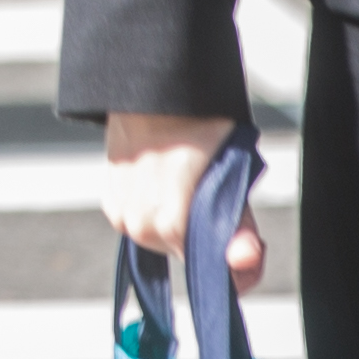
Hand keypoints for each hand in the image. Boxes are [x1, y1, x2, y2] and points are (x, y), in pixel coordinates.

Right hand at [100, 113, 255, 286]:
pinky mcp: (110, 202)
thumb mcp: (231, 176)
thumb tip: (243, 263)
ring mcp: (119, 215)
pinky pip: (140, 221)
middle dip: (204, 234)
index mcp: (170, 225)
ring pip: (161, 237)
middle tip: (217, 196)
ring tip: (189, 184)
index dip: (235, 257)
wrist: (151, 90)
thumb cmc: (199, 126)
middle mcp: (137, 227)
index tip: (248, 239)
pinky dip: (157, 210)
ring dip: (180, 221)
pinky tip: (167, 182)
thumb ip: (239, 228)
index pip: (207, 268)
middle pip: (183, 250)